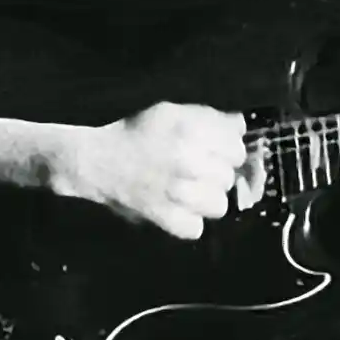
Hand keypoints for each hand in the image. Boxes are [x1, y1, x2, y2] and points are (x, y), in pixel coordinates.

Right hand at [57, 102, 265, 239]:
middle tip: (198, 170)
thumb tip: (241, 127)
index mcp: (192, 129)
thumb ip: (210, 117)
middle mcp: (190, 160)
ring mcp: (179, 193)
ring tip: (189, 190)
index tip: (216, 150)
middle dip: (217, 172)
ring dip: (207, 199)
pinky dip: (188, 222)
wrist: (97, 161)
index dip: (227, 148)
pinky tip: (177, 208)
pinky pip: (197, 228)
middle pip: (230, 175)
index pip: (237, 146)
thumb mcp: (172, 112)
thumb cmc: (136, 133)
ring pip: (220, 204)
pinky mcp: (167, 219)